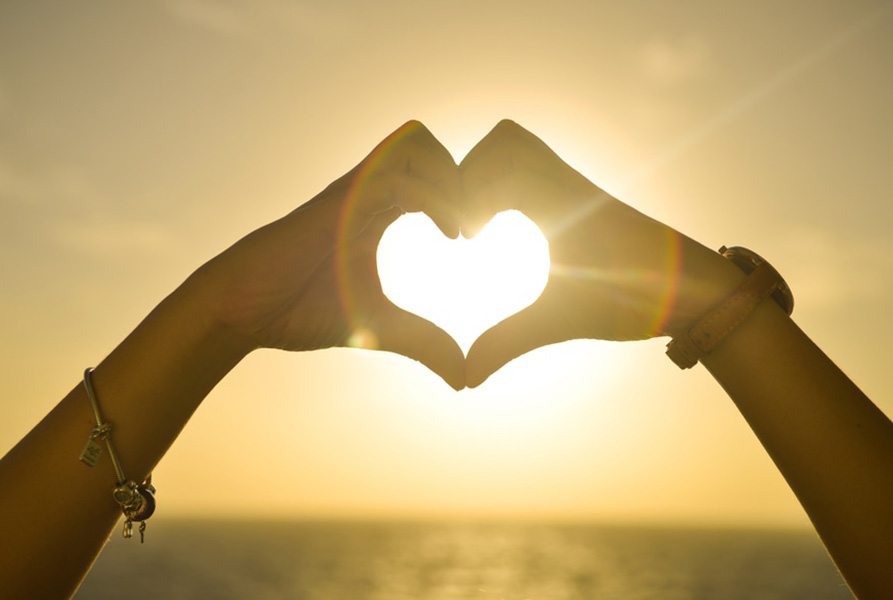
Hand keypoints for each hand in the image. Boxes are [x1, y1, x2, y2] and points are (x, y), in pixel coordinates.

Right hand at [184, 121, 465, 388]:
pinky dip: (433, 196)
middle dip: (464, 176)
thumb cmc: (299, 311)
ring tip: (461, 229)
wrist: (242, 312)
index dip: (462, 195)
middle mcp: (366, 193)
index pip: (430, 173)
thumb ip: (422, 342)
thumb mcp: (378, 328)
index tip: (474, 238)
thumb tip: (462, 377)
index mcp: (376, 211)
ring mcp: (351, 191)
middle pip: (427, 145)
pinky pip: (394, 175)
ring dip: (451, 178)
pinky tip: (446, 234)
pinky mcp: (337, 201)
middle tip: (475, 226)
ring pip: (415, 143)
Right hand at [460, 120, 743, 386]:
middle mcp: (570, 183)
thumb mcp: (565, 321)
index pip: (501, 167)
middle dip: (471, 173)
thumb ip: (510, 342)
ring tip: (483, 222)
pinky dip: (510, 184)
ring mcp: (578, 187)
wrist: (701, 290)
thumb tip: (467, 378)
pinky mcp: (584, 199)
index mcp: (563, 203)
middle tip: (468, 224)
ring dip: (491, 174)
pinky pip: (539, 167)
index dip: (467, 195)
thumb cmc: (640, 299)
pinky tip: (510, 228)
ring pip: (524, 147)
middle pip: (508, 140)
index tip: (467, 240)